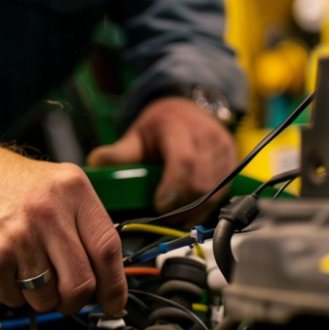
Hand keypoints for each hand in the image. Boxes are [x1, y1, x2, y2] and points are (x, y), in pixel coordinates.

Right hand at [0, 146, 126, 315]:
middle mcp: (49, 211)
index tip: (112, 301)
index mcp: (73, 190)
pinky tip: (7, 268)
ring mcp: (20, 234)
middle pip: (81, 282)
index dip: (114, 285)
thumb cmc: (4, 181)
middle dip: (75, 301)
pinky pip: (14, 297)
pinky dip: (12, 293)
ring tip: (30, 274)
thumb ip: (83, 224)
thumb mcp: (57, 185)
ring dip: (41, 298)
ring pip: (47, 297)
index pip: (108, 249)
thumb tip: (107, 275)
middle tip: (67, 297)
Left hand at [87, 97, 236, 218]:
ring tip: (175, 216)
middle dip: (182, 206)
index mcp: (179, 127)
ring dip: (194, 211)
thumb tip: (95, 164)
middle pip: (200, 183)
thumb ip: (119, 153)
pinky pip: (223, 195)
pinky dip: (206, 208)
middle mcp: (207, 137)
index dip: (173, 189)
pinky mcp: (233, 163)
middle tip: (163, 218)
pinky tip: (190, 211)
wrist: (188, 111)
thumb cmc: (161, 127)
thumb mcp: (137, 135)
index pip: (184, 161)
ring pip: (215, 193)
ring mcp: (224, 150)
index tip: (159, 207)